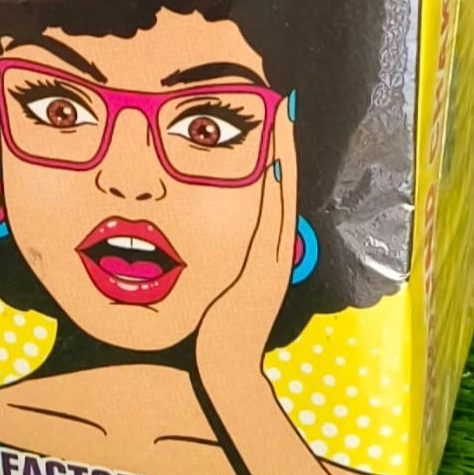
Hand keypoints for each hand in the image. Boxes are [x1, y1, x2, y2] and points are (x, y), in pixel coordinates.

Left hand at [194, 96, 296, 389]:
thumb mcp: (219, 287)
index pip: (271, 193)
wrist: (222, 375)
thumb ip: (217, 258)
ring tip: (282, 113)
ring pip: (281, 197)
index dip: (274, 154)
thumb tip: (190, 231)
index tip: (271, 115)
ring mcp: (270, 261)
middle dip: (282, 143)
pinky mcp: (263, 272)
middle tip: (283, 99)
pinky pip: (272, 223)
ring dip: (283, 155)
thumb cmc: (211, 335)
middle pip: (282, 186)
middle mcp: (271, 252)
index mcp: (261, 253)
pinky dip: (276, 192)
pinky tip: (271, 159)